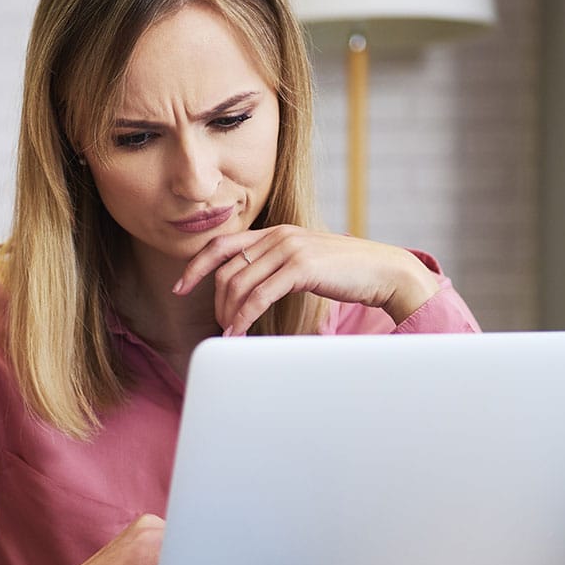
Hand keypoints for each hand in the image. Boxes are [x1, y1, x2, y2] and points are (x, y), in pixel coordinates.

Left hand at [173, 224, 439, 335]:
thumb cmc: (344, 273)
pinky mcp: (301, 267)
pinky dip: (244, 316)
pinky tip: (238, 332)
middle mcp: (277, 235)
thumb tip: (245, 290)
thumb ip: (275, 266)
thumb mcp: (303, 261)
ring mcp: (289, 249)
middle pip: (226, 269)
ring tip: (230, 332)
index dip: (195, 266)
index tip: (180, 286)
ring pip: (239, 284)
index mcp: (274, 232)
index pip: (220, 244)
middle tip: (220, 323)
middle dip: (216, 300)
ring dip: (228, 313)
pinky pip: (259, 295)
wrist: (384, 271)